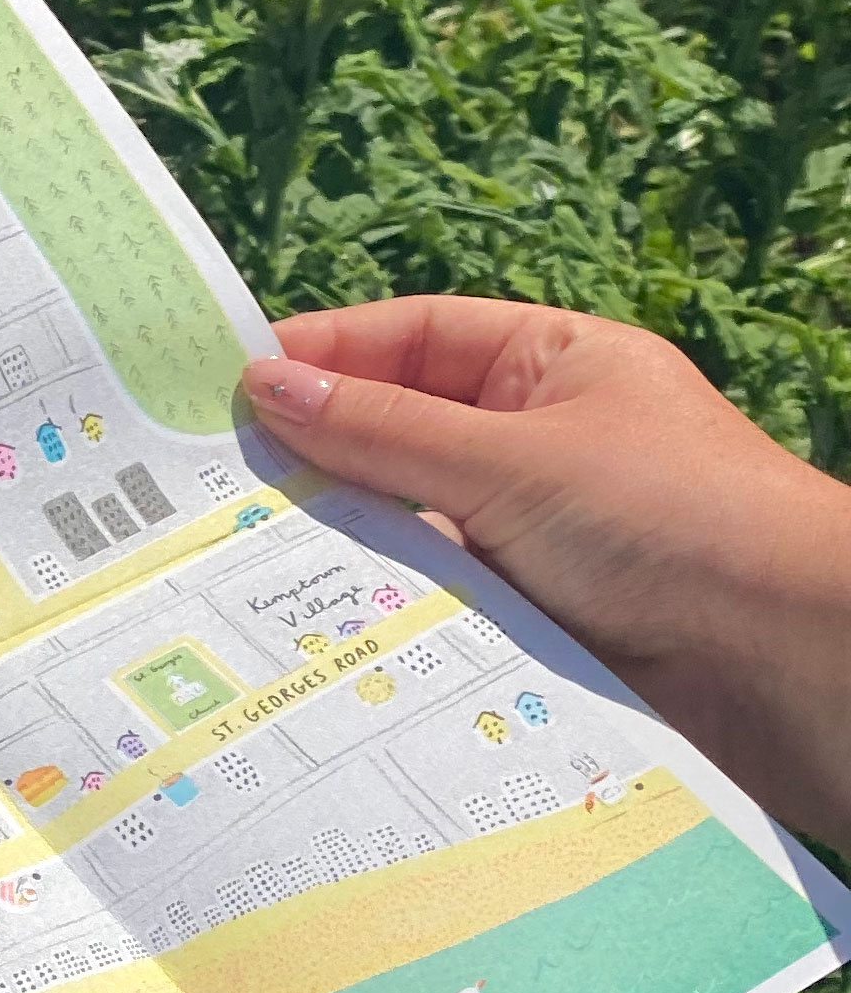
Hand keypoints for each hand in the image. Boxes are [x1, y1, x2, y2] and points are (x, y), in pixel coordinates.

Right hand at [242, 298, 850, 849]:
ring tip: (243, 559)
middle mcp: (542, 442)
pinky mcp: (533, 618)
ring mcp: (537, 534)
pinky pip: (435, 601)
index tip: (231, 383)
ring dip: (346, 541)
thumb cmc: (673, 519)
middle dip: (318, 455)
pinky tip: (319, 626)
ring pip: (411, 526)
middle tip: (211, 483)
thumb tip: (267, 386)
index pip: (416, 338)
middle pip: (401, 433)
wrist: (782, 654)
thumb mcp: (511, 460)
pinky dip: (383, 608)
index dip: (327, 352)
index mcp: (553, 366)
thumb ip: (383, 432)